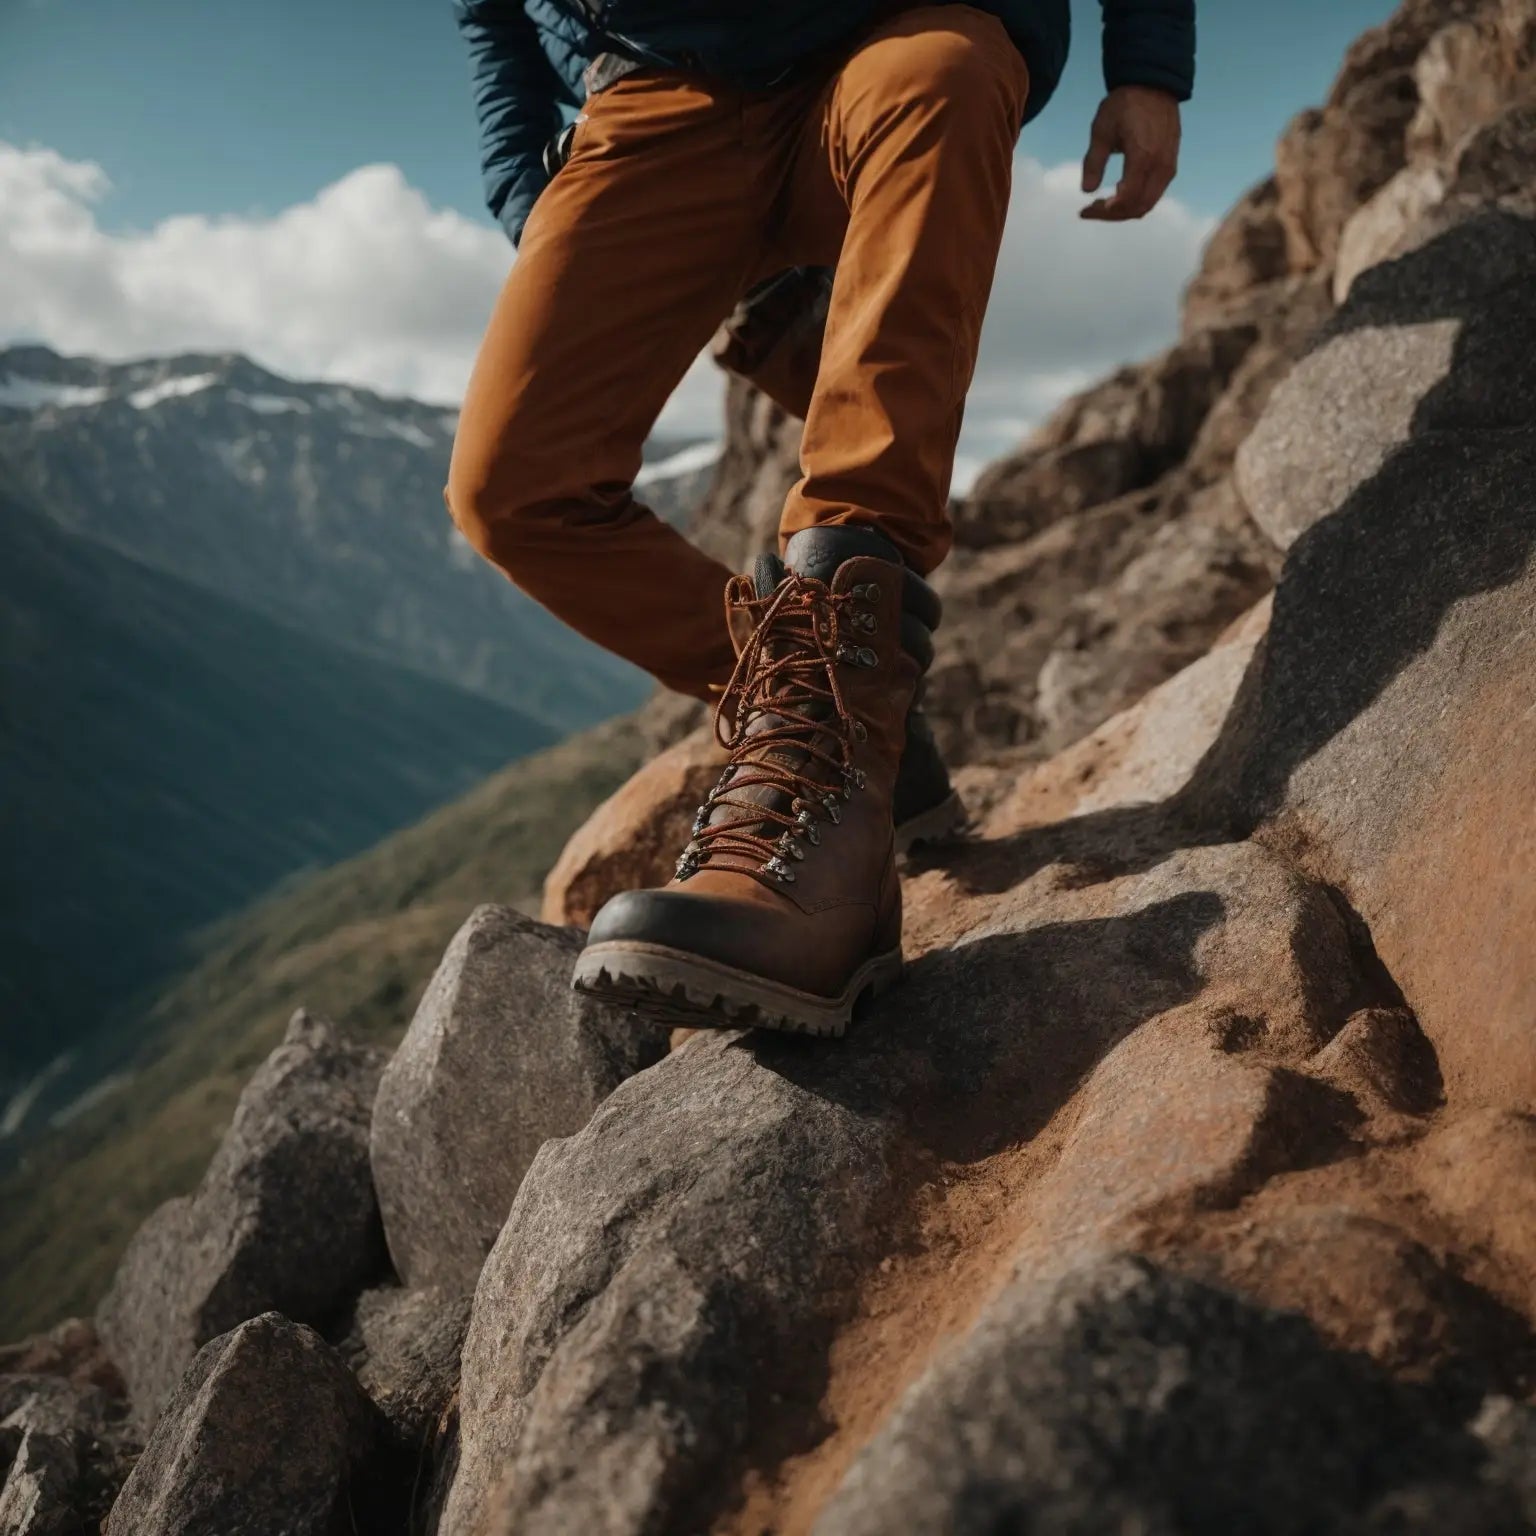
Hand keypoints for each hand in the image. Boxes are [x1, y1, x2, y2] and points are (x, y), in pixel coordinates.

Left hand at [1081, 87, 1181, 220]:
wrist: (1154, 82)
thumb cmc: (1125, 103)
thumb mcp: (1101, 131)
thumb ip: (1094, 162)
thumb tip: (1087, 191)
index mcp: (1142, 158)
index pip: (1125, 200)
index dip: (1104, 212)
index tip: (1084, 211)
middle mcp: (1160, 166)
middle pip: (1138, 207)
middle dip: (1113, 215)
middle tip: (1091, 209)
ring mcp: (1169, 165)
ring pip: (1148, 203)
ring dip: (1125, 210)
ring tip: (1103, 204)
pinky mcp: (1171, 162)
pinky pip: (1155, 192)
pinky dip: (1136, 199)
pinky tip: (1120, 193)